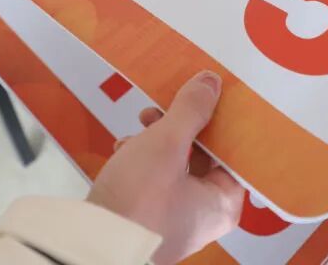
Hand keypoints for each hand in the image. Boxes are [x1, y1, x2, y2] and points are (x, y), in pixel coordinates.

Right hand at [88, 72, 243, 264]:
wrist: (94, 244)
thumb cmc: (139, 200)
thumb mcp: (168, 143)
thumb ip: (191, 110)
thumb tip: (211, 83)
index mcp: (223, 202)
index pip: (234, 152)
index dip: (221, 121)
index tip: (207, 96)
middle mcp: (204, 215)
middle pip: (203, 157)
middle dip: (181, 127)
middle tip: (163, 108)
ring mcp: (175, 220)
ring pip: (175, 166)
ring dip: (157, 141)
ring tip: (138, 127)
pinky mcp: (148, 219)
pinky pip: (153, 181)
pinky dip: (141, 161)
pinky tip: (124, 150)